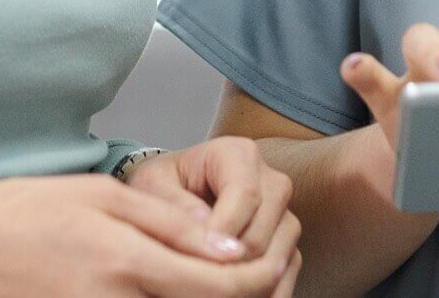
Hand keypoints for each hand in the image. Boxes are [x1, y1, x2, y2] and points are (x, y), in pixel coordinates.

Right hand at [0, 175, 297, 296]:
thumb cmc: (18, 214)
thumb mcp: (102, 197)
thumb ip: (170, 225)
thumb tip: (232, 247)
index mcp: (127, 265)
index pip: (223, 287)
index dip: (261, 277)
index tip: (276, 260)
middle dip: (245, 294)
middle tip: (267, 267)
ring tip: (225, 274)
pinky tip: (179, 284)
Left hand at [126, 137, 302, 285]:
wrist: (176, 192)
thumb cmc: (164, 185)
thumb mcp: (153, 186)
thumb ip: (175, 206)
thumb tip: (206, 232)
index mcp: (239, 155)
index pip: (245, 194)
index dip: (222, 232)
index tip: (194, 255)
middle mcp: (271, 180)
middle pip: (262, 232)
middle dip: (228, 261)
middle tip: (193, 276)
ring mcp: (283, 213)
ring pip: (276, 257)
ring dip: (244, 280)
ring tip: (206, 287)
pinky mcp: (286, 241)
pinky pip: (285, 274)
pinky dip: (262, 291)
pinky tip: (232, 295)